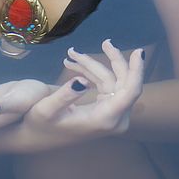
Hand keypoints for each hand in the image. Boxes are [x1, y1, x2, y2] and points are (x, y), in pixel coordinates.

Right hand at [16, 40, 144, 148]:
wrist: (39, 136)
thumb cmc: (41, 125)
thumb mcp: (47, 110)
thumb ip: (65, 96)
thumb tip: (81, 81)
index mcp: (105, 118)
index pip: (130, 92)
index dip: (137, 70)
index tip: (139, 51)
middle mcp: (114, 118)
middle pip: (123, 82)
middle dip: (113, 59)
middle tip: (105, 42)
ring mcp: (111, 113)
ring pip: (112, 80)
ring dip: (93, 65)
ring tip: (72, 54)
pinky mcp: (107, 108)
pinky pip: (105, 83)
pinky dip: (91, 72)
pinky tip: (73, 63)